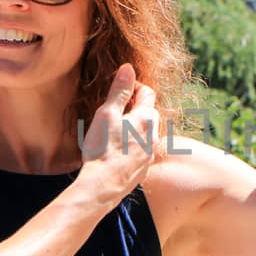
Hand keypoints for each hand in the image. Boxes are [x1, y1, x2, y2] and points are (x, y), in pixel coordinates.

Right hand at [79, 64, 158, 199]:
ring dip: (137, 126)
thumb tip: (128, 69)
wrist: (103, 186)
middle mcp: (154, 135)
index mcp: (145, 118)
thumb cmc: (102, 149)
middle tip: (117, 109)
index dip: (134, 87)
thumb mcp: (107, 114)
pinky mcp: (145, 168)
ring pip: (149, 132)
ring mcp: (151, 153)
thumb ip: (119, 91)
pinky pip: (144, 149)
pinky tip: (120, 149)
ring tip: (118, 129)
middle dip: (137, 106)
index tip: (120, 90)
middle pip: (150, 112)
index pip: (147, 92)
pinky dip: (136, 144)